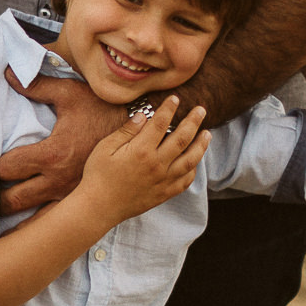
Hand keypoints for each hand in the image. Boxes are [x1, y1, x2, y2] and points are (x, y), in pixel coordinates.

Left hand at [0, 69, 125, 213]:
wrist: (137, 131)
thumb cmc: (99, 109)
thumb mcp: (69, 92)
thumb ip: (36, 85)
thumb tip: (8, 72)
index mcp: (52, 154)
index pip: (8, 169)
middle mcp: (58, 180)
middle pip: (14, 200)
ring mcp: (68, 193)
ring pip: (31, 215)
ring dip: (13, 209)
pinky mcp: (78, 199)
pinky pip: (51, 218)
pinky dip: (35, 220)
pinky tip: (25, 218)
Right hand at [74, 96, 209, 225]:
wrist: (99, 207)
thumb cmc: (98, 175)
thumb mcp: (105, 148)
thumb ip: (126, 131)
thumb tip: (143, 115)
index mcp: (141, 150)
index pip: (160, 123)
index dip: (169, 109)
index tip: (175, 98)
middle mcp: (157, 164)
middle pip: (182, 139)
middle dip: (193, 122)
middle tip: (201, 110)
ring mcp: (163, 181)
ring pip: (190, 160)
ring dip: (201, 145)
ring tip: (207, 133)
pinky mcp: (164, 193)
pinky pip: (185, 181)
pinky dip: (193, 169)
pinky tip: (195, 161)